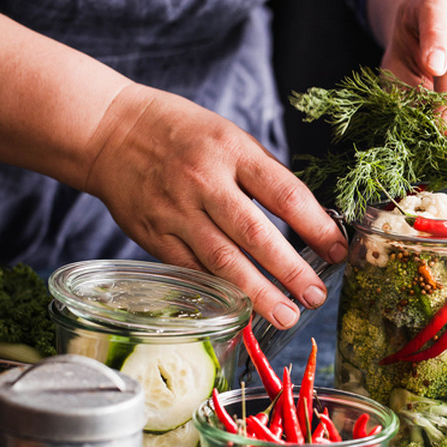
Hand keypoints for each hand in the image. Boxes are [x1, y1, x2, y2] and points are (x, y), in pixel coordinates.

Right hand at [82, 84, 347, 328]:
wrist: (108, 130)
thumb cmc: (180, 132)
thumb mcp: (228, 136)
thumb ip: (262, 175)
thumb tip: (307, 218)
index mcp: (231, 151)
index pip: (284, 194)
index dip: (316, 226)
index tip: (339, 251)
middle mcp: (204, 182)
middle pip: (255, 234)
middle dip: (290, 270)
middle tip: (316, 297)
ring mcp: (177, 212)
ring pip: (222, 261)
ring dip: (258, 293)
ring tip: (286, 315)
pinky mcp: (154, 236)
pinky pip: (192, 270)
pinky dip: (218, 292)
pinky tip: (241, 310)